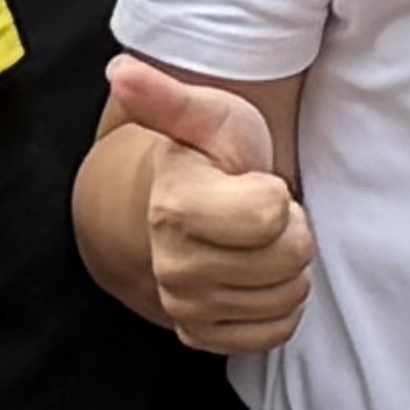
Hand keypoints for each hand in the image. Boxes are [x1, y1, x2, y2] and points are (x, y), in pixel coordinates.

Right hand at [105, 61, 318, 356]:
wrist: (186, 208)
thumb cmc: (209, 156)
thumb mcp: (205, 116)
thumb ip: (168, 98)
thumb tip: (120, 71)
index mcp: (173, 207)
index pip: (272, 214)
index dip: (277, 193)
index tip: (252, 180)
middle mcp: (172, 266)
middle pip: (289, 258)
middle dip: (289, 229)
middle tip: (259, 210)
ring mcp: (184, 307)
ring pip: (288, 295)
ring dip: (285, 266)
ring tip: (256, 239)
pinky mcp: (202, 337)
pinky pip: (276, 331)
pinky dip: (278, 304)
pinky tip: (254, 273)